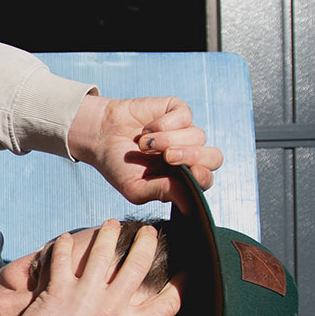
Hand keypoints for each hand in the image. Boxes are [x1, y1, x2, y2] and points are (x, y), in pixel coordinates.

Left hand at [0, 222, 180, 315]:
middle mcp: (111, 307)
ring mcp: (84, 294)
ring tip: (113, 224)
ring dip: (110, 234)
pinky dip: (65, 245)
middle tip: (149, 231)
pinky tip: (68, 238)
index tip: (188, 272)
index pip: (168, 303)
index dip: (183, 285)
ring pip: (103, 252)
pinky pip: (62, 257)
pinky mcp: (57, 288)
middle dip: (147, 242)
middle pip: (138, 263)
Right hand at [68, 93, 224, 209]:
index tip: (186, 174)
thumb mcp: (136, 189)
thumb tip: (189, 204)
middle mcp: (188, 154)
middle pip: (214, 157)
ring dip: (167, 140)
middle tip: (168, 157)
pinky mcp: (178, 111)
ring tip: (143, 144)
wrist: (100, 137)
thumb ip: (164, 193)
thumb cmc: (119, 165)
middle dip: (192, 156)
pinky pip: (185, 116)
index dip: (201, 176)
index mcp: (183, 177)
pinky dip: (164, 124)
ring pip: (197, 136)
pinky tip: (147, 129)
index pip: (207, 178)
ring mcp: (185, 131)